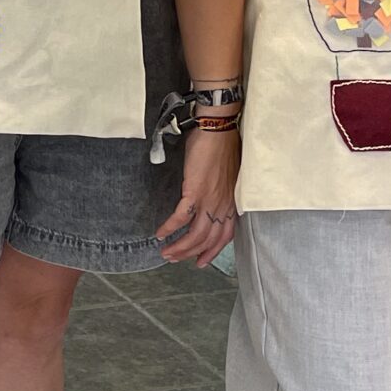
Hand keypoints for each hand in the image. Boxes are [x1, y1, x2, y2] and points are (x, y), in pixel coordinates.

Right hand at [154, 122, 239, 268]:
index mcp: (231, 202)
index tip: (201, 261)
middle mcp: (223, 205)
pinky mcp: (196, 192)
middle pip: (208, 240)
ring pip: (195, 234)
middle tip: (175, 258)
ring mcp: (210, 200)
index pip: (225, 235)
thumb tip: (209, 198)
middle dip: (191, 253)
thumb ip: (220, 190)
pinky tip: (160, 233)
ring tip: (166, 252)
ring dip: (180, 247)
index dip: (213, 251)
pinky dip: (169, 228)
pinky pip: (181, 218)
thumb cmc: (221, 145)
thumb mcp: (227, 175)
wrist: (218, 129)